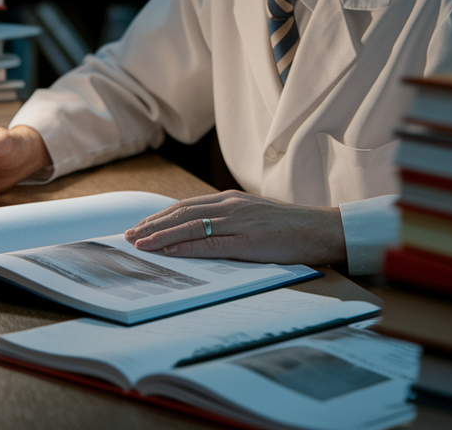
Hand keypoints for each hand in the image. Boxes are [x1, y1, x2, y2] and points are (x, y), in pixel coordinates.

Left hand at [123, 190, 343, 265]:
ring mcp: (238, 220)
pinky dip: (184, 246)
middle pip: (181, 212)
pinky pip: (209, 243)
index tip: (140, 226)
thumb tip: (203, 233)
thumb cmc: (291, 228)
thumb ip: (229, 221)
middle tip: (129, 236)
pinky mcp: (247, 240)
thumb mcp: (255, 218)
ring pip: (189, 225)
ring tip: (139, 243)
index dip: (160, 216)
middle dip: (152, 224)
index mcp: (231, 199)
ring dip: (160, 235)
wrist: (322, 230)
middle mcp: (231, 205)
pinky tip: (168, 251)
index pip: (186, 206)